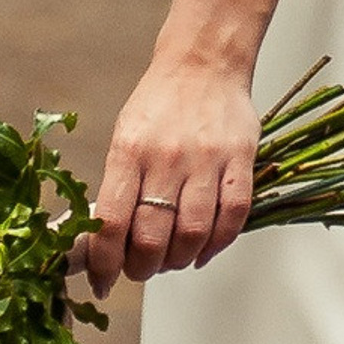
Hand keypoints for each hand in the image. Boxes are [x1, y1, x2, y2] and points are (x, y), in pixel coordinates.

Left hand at [82, 50, 259, 294]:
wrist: (204, 61)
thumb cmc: (160, 103)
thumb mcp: (124, 138)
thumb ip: (117, 188)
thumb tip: (106, 243)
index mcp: (129, 150)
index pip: (112, 224)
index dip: (105, 265)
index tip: (103, 282)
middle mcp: (167, 156)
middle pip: (153, 237)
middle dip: (142, 268)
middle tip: (140, 269)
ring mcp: (207, 158)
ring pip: (193, 234)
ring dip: (178, 260)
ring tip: (171, 259)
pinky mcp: (240, 158)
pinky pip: (232, 216)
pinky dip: (217, 245)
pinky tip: (203, 250)